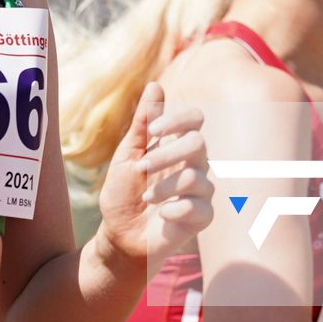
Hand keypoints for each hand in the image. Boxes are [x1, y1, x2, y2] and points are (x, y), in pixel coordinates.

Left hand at [94, 81, 212, 265]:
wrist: (120, 237)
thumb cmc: (124, 194)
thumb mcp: (127, 156)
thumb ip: (143, 123)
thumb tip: (155, 84)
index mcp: (177, 146)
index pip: (195, 119)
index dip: (177, 119)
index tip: (151, 131)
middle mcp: (194, 165)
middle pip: (198, 143)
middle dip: (167, 153)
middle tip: (142, 168)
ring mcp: (200, 191)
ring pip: (197, 176)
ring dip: (165, 186)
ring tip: (146, 198)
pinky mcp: (202, 218)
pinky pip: (201, 207)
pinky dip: (177, 209)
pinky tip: (162, 215)